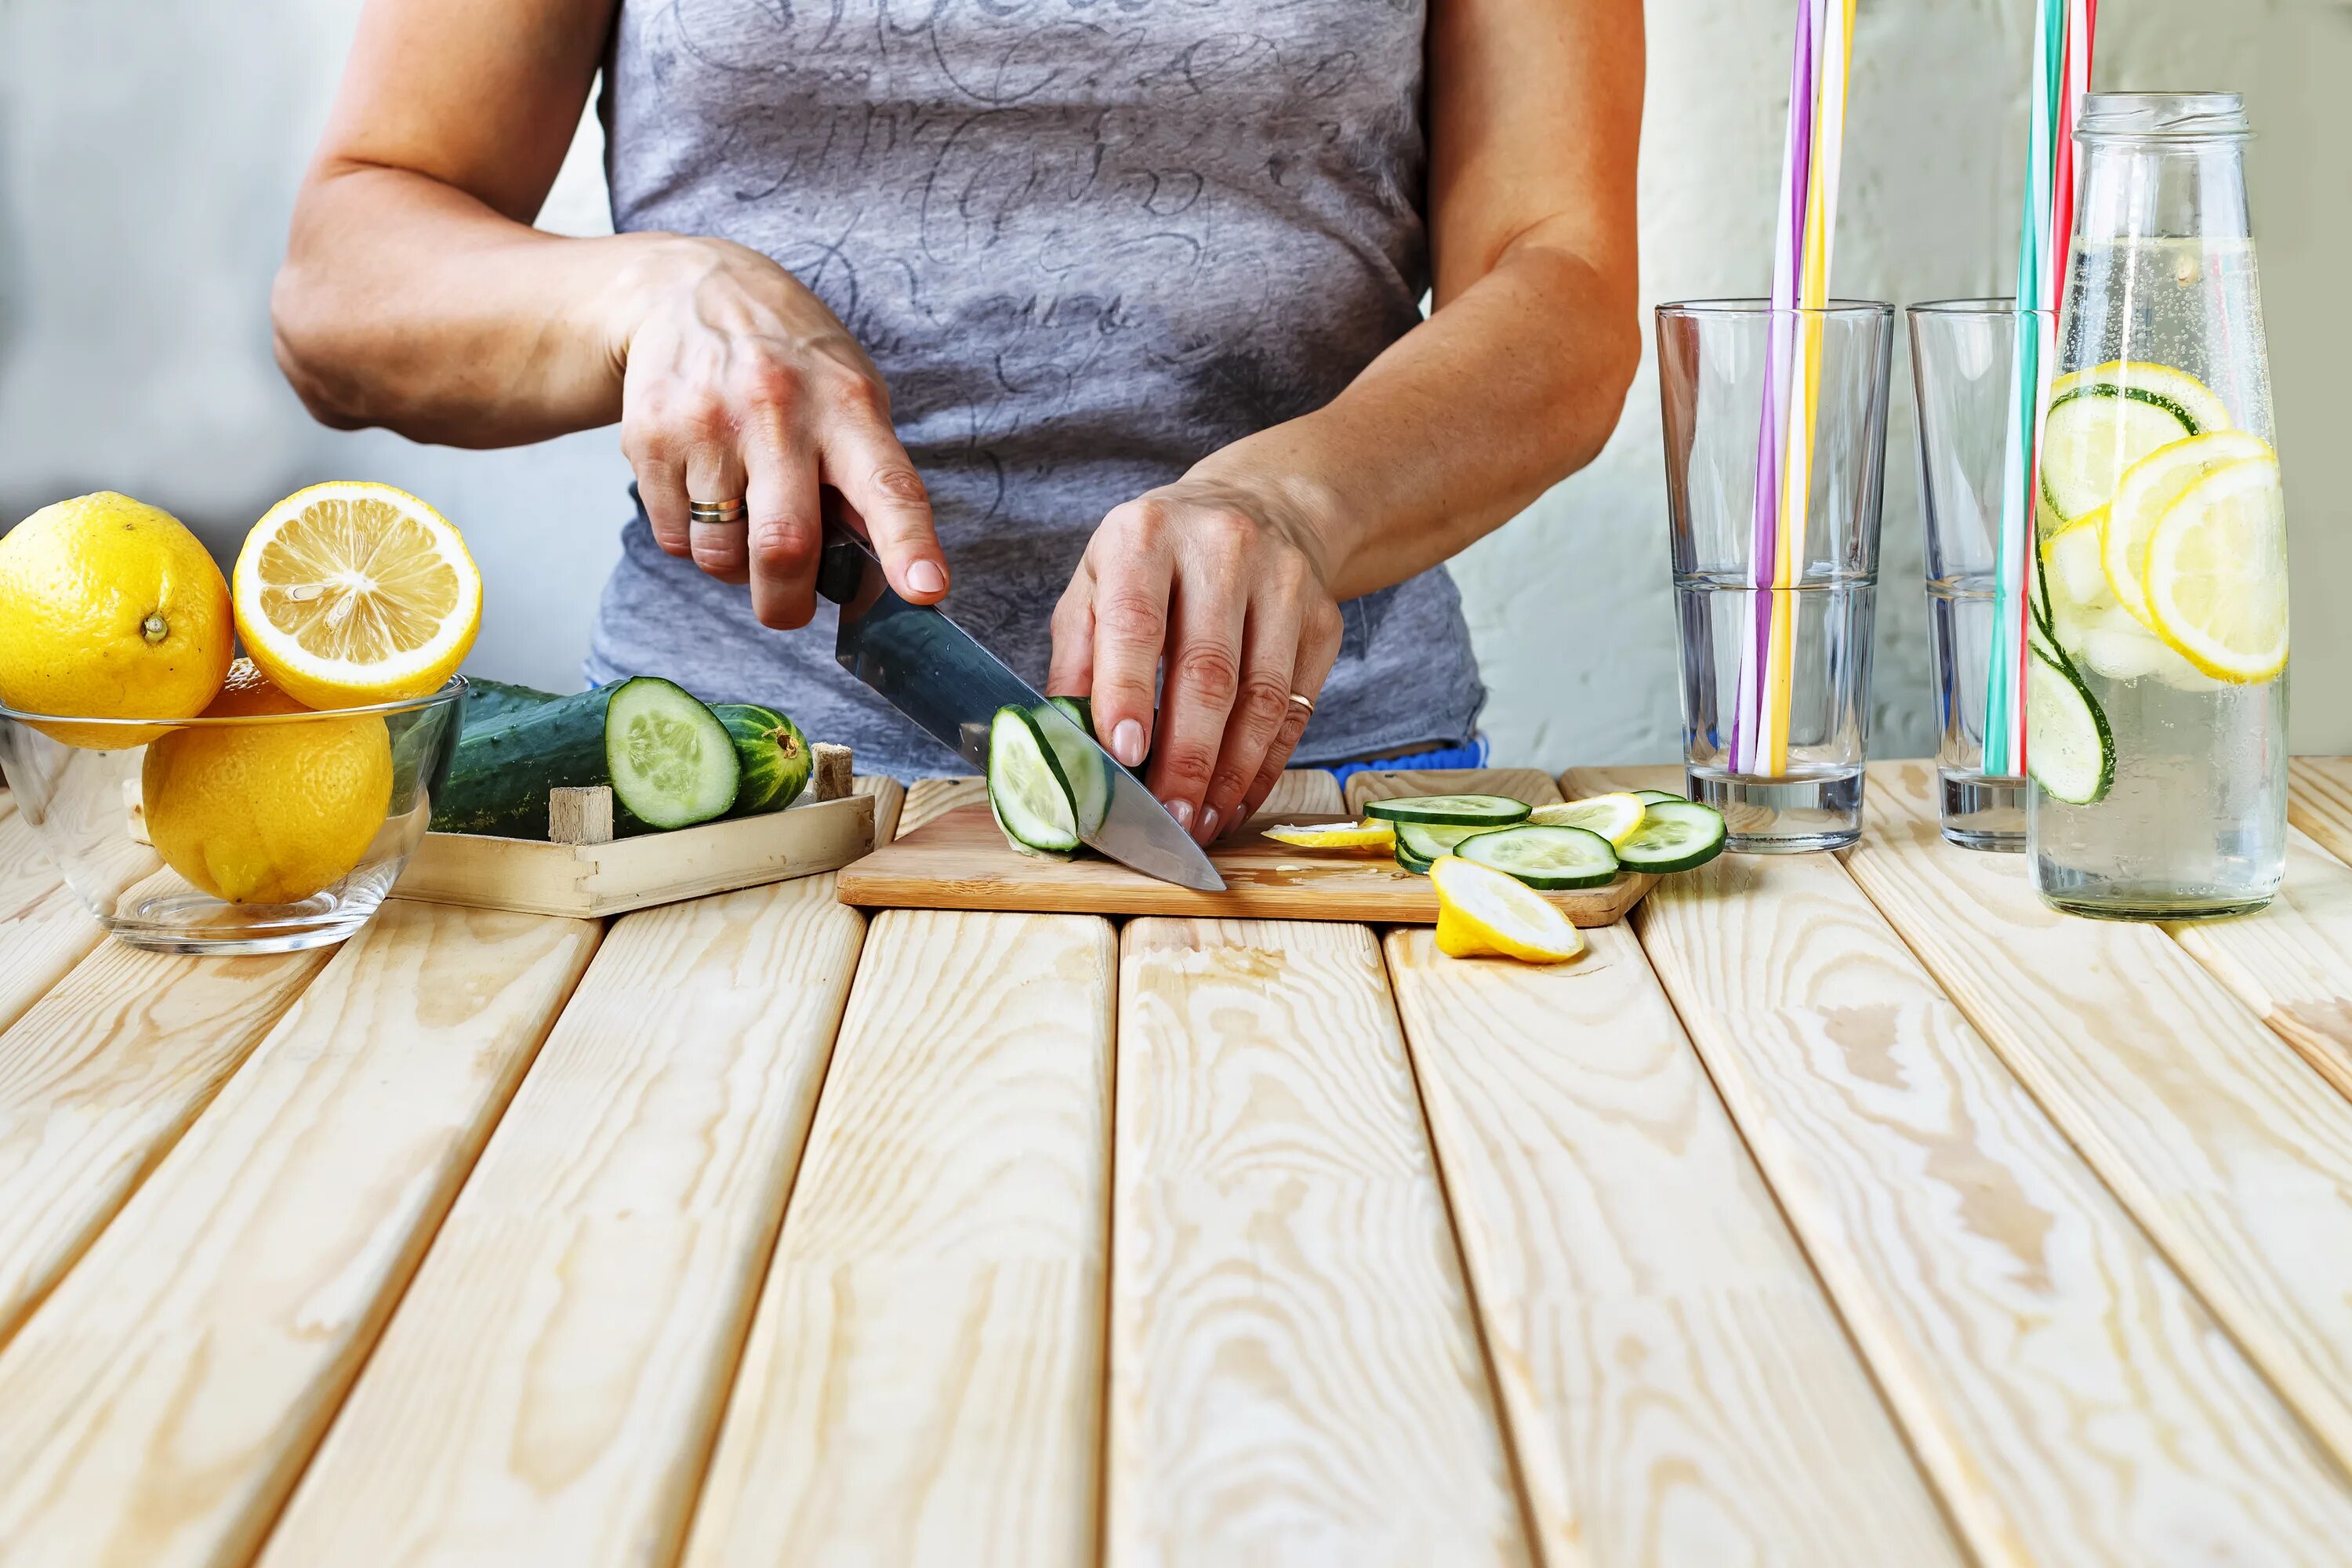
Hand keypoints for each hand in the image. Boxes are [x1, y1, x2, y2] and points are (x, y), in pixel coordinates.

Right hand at [612, 237, 946, 625]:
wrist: (686, 290)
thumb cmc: (788, 360)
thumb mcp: (849, 393)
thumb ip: (866, 476)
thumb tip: (883, 573)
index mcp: (846, 406)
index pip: (887, 485)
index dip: (909, 545)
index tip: (925, 590)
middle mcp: (778, 413)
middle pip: (784, 545)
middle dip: (787, 603)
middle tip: (790, 607)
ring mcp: (708, 425)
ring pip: (720, 555)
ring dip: (733, 568)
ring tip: (741, 523)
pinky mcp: (651, 439)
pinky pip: (675, 538)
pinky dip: (693, 541)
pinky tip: (703, 494)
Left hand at [1048, 474, 1344, 843]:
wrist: (1260, 507)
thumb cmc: (1157, 560)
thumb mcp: (1096, 582)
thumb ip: (1077, 658)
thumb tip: (1067, 743)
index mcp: (1147, 535)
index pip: (1137, 622)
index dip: (1128, 692)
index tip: (1122, 755)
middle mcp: (1223, 548)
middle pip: (1208, 670)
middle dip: (1187, 757)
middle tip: (1166, 816)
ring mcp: (1283, 583)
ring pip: (1262, 698)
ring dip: (1230, 774)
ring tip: (1200, 822)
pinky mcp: (1323, 619)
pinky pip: (1297, 709)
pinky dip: (1265, 766)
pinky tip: (1236, 800)